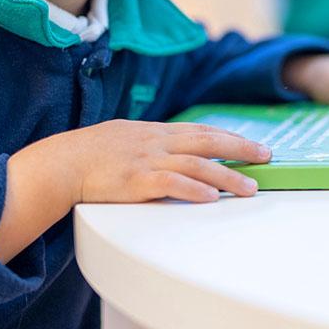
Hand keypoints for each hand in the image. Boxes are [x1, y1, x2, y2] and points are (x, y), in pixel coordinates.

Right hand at [64, 119, 270, 203]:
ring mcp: (148, 161)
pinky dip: (194, 190)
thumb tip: (175, 151)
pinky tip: (212, 197)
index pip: (202, 131)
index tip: (254, 145)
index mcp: (156, 132)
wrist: (61, 163)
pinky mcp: (137, 182)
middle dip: (241, 148)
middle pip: (208, 142)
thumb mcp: (126, 138)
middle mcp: (157, 142)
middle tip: (267, 157)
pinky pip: (172, 184)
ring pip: (197, 165)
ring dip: (227, 176)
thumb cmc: (90, 153)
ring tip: (250, 187)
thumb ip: (152, 143)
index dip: (231, 137)